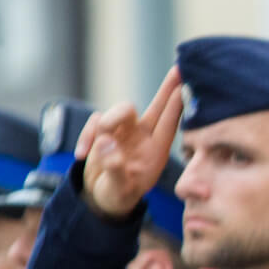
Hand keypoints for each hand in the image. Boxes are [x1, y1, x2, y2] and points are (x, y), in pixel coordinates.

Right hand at [77, 69, 184, 218]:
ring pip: (120, 111)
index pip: (170, 122)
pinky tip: (81, 155)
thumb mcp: (119, 189)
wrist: (101, 198)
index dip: (178, 103)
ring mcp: (123, 132)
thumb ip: (115, 168)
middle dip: (167, 88)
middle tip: (178, 70)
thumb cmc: (119, 194)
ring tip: (96, 147)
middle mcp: (143, 136)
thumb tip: (107, 143)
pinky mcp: (103, 131)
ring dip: (107, 122)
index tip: (187, 82)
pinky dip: (86, 135)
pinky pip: (96, 121)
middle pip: (156, 106)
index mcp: (156, 150)